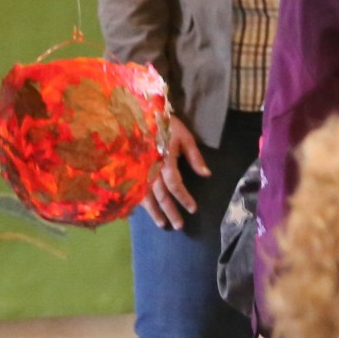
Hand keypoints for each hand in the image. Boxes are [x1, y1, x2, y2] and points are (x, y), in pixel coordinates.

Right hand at [141, 116, 209, 230]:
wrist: (141, 112)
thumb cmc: (166, 124)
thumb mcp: (185, 136)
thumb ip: (195, 157)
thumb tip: (207, 175)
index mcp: (164, 158)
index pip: (175, 184)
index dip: (184, 198)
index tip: (193, 209)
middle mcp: (149, 166)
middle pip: (160, 194)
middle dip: (170, 211)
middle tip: (179, 225)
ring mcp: (138, 168)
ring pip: (145, 194)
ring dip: (154, 211)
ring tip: (162, 224)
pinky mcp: (131, 168)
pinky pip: (134, 189)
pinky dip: (139, 201)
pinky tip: (143, 211)